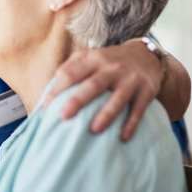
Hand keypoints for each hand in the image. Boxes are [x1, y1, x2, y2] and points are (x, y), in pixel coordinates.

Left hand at [43, 41, 162, 140]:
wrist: (146, 54)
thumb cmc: (109, 60)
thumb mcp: (90, 56)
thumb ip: (71, 67)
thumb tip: (50, 86)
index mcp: (93, 59)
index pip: (71, 73)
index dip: (57, 89)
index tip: (45, 106)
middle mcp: (112, 68)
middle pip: (93, 85)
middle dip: (78, 101)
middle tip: (63, 116)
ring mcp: (130, 79)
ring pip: (118, 98)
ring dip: (106, 114)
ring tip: (94, 130)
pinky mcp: (146, 91)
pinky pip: (139, 109)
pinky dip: (131, 123)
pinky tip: (123, 137)